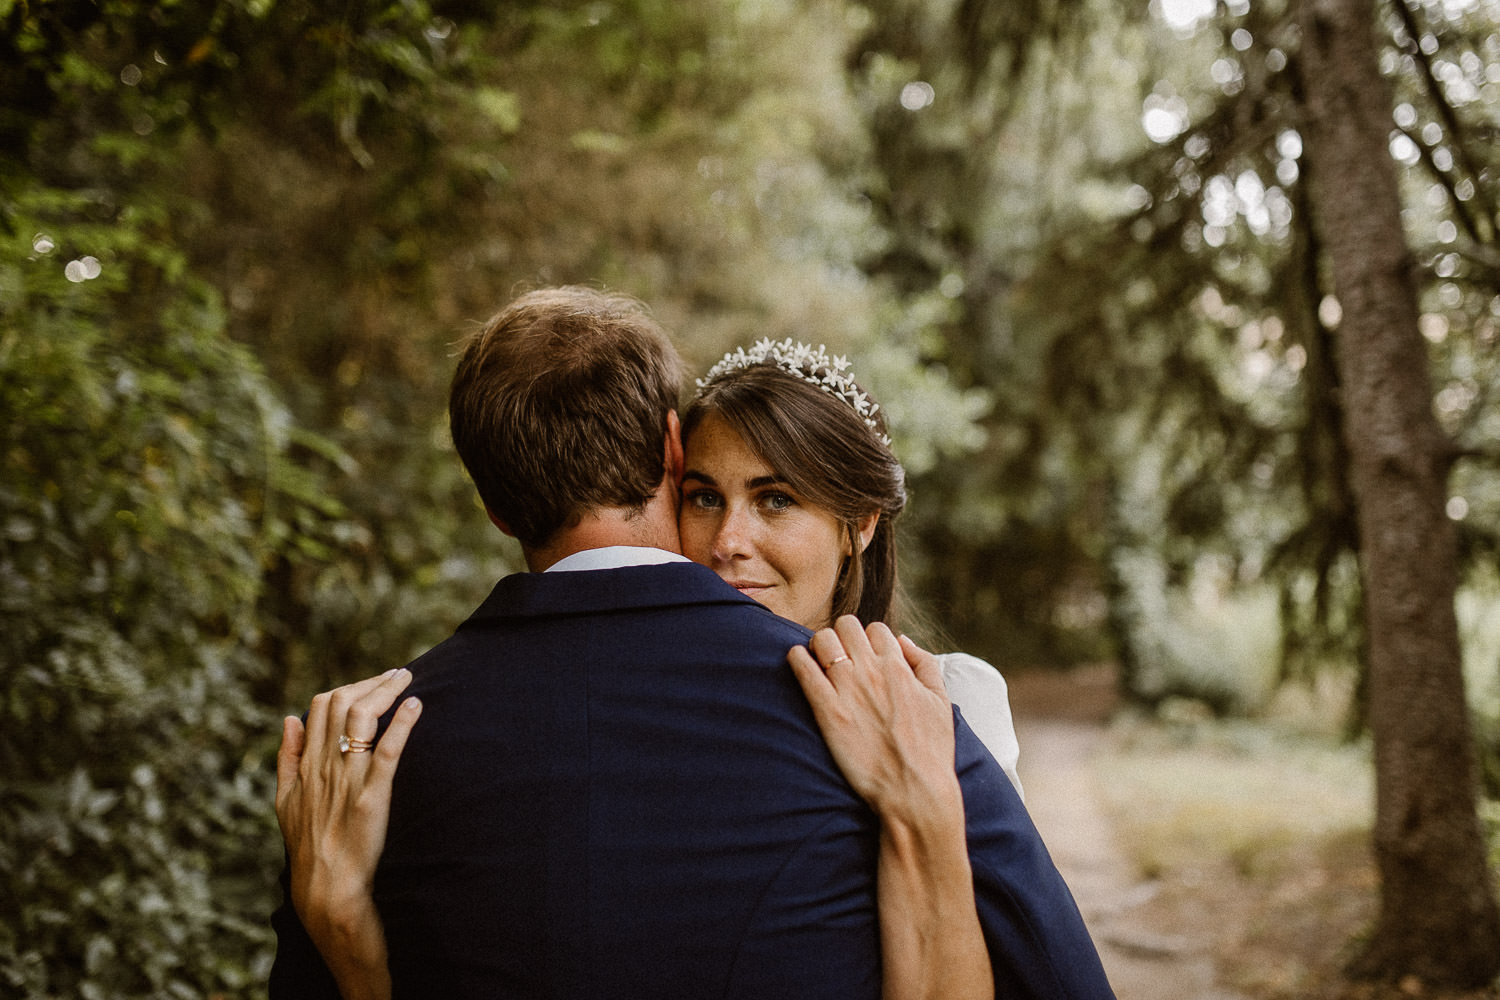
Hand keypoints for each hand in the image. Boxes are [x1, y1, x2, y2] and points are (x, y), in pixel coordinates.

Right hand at [275, 668, 420, 998]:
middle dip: (372, 682)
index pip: (321, 706)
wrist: (324, 887)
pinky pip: (387, 751)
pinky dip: (402, 724)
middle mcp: (325, 765)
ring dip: (387, 692)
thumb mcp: (285, 800)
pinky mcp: (371, 796)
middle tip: (398, 673)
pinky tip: (416, 706)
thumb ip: (287, 757)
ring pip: (362, 718)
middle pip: (343, 704)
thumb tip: (288, 718)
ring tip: (408, 680)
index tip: (373, 682)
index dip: (348, 687)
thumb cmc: (308, 845)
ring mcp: (347, 779)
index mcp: (306, 764)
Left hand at [787, 617, 959, 824]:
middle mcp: (872, 671)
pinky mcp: (828, 712)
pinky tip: (797, 661)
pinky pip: (803, 670)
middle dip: (842, 636)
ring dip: (818, 645)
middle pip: (846, 626)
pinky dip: (797, 659)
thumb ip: (924, 663)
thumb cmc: (931, 750)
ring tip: (817, 660)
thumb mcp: (941, 701)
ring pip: (823, 640)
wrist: (914, 791)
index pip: (876, 629)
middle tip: (838, 655)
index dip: (869, 640)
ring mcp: (848, 689)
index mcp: (899, 668)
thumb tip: (903, 639)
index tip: (864, 656)